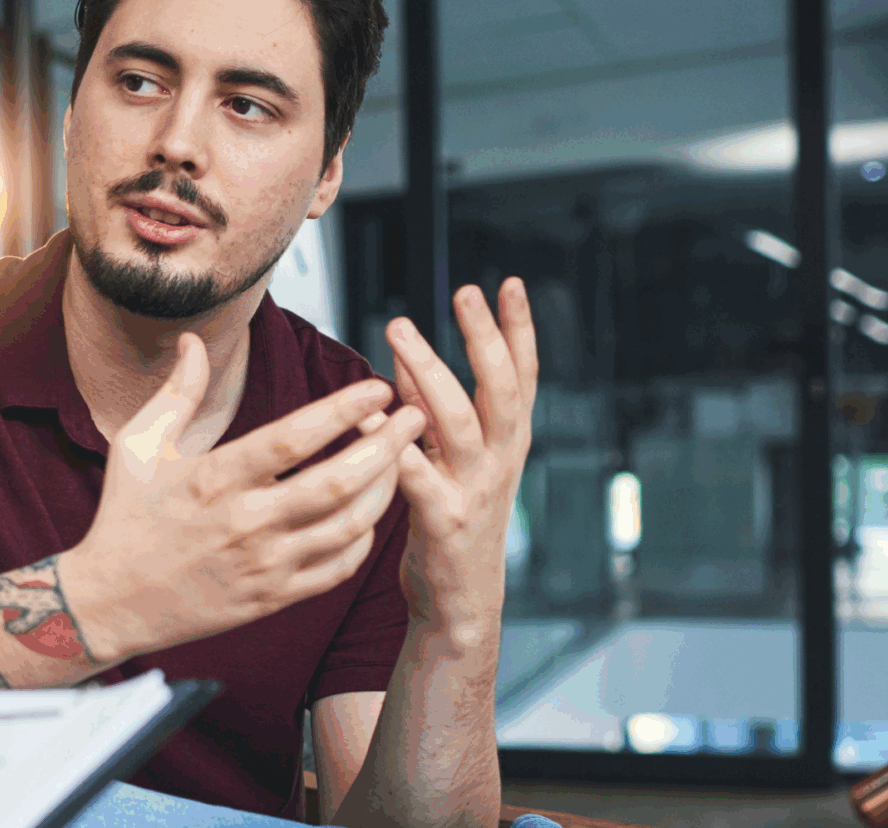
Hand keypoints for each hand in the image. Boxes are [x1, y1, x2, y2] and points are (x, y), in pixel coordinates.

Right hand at [62, 334, 429, 663]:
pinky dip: (364, 537)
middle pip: (336, 483)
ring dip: (386, 489)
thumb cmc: (124, 517)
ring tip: (404, 458)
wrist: (111, 603)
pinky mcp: (273, 598)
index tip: (377, 388)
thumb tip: (196, 340)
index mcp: (213, 479)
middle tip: (416, 416)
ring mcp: (264, 564)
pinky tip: (372, 510)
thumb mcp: (138, 446)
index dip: (341, 412)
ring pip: (348, 526)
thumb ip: (176, 392)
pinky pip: (338, 567)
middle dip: (387, 447)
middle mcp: (245, 522)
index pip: (292, 440)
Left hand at [384, 279, 538, 637]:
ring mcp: (475, 490)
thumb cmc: (451, 521)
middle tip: (466, 290)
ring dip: (429, 372)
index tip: (511, 284)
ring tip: (399, 331)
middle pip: (499, 389)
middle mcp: (500, 460)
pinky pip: (416, 476)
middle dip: (484, 337)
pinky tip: (366, 416)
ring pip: (459, 422)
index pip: (522, 376)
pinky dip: (390, 444)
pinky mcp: (444, 521)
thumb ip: (430, 406)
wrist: (460, 603)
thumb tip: (405, 352)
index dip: (519, 330)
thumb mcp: (450, 458)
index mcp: (507, 443)